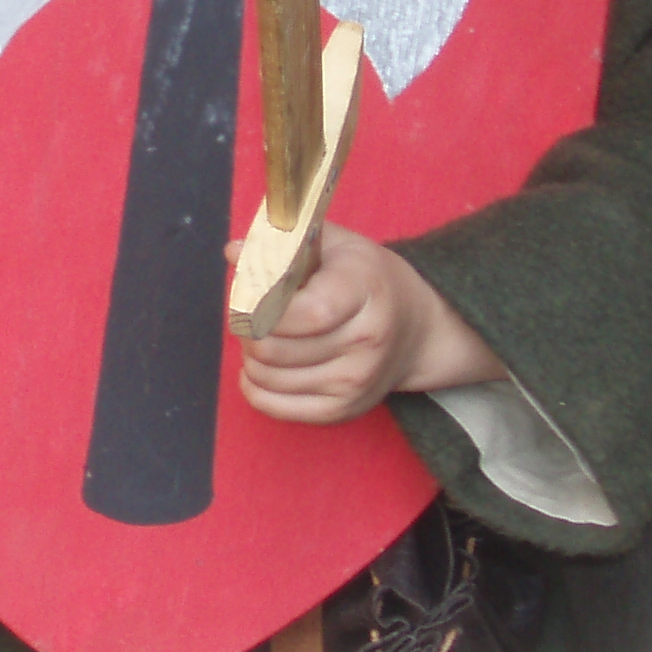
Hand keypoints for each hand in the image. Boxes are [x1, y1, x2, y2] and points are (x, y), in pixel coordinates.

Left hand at [229, 223, 503, 424]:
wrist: (417, 329)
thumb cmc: (365, 278)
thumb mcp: (334, 244)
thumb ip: (281, 241)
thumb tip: (233, 251)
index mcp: (363, 289)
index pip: (302, 312)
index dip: (262, 307)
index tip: (251, 294)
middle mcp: (366, 340)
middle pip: (273, 348)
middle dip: (247, 328)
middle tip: (252, 314)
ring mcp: (356, 381)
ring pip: (266, 376)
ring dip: (250, 355)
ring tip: (265, 335)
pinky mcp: (343, 410)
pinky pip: (273, 406)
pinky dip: (254, 384)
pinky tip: (263, 365)